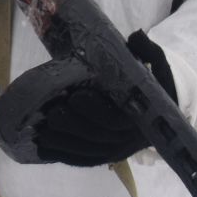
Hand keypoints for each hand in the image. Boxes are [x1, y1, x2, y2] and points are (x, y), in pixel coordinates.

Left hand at [30, 32, 177, 166]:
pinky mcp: (102, 157)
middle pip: (96, 138)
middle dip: (71, 126)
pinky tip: (40, 146)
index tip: (75, 96)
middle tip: (51, 112)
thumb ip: (148, 51)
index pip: (116, 120)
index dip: (94, 111)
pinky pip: (80, 160)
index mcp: (141, 118)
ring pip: (85, 152)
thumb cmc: (151, 86)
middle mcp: (128, 140)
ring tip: (39, 130)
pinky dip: (60, 155)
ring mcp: (114, 151)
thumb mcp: (155, 67)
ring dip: (61, 142)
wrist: (157, 112)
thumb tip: (137, 37)